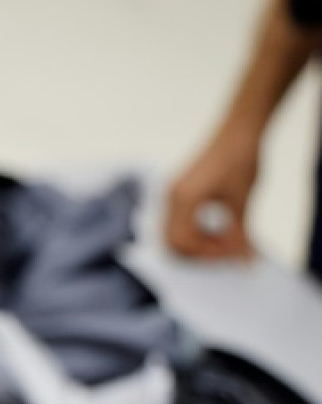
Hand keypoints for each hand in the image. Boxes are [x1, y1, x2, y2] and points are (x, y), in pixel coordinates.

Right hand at [164, 128, 260, 260]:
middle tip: (226, 252)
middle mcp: (171, 197)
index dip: (207, 254)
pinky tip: (218, 227)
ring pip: (174, 233)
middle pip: (172, 242)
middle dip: (198, 252)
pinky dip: (196, 230)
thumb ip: (240, 235)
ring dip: (198, 242)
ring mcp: (172, 193)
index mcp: (183, 199)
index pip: (183, 242)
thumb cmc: (240, 158)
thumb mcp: (242, 202)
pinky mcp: (179, 189)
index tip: (232, 254)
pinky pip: (179, 220)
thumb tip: (244, 261)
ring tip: (225, 238)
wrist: (240, 129)